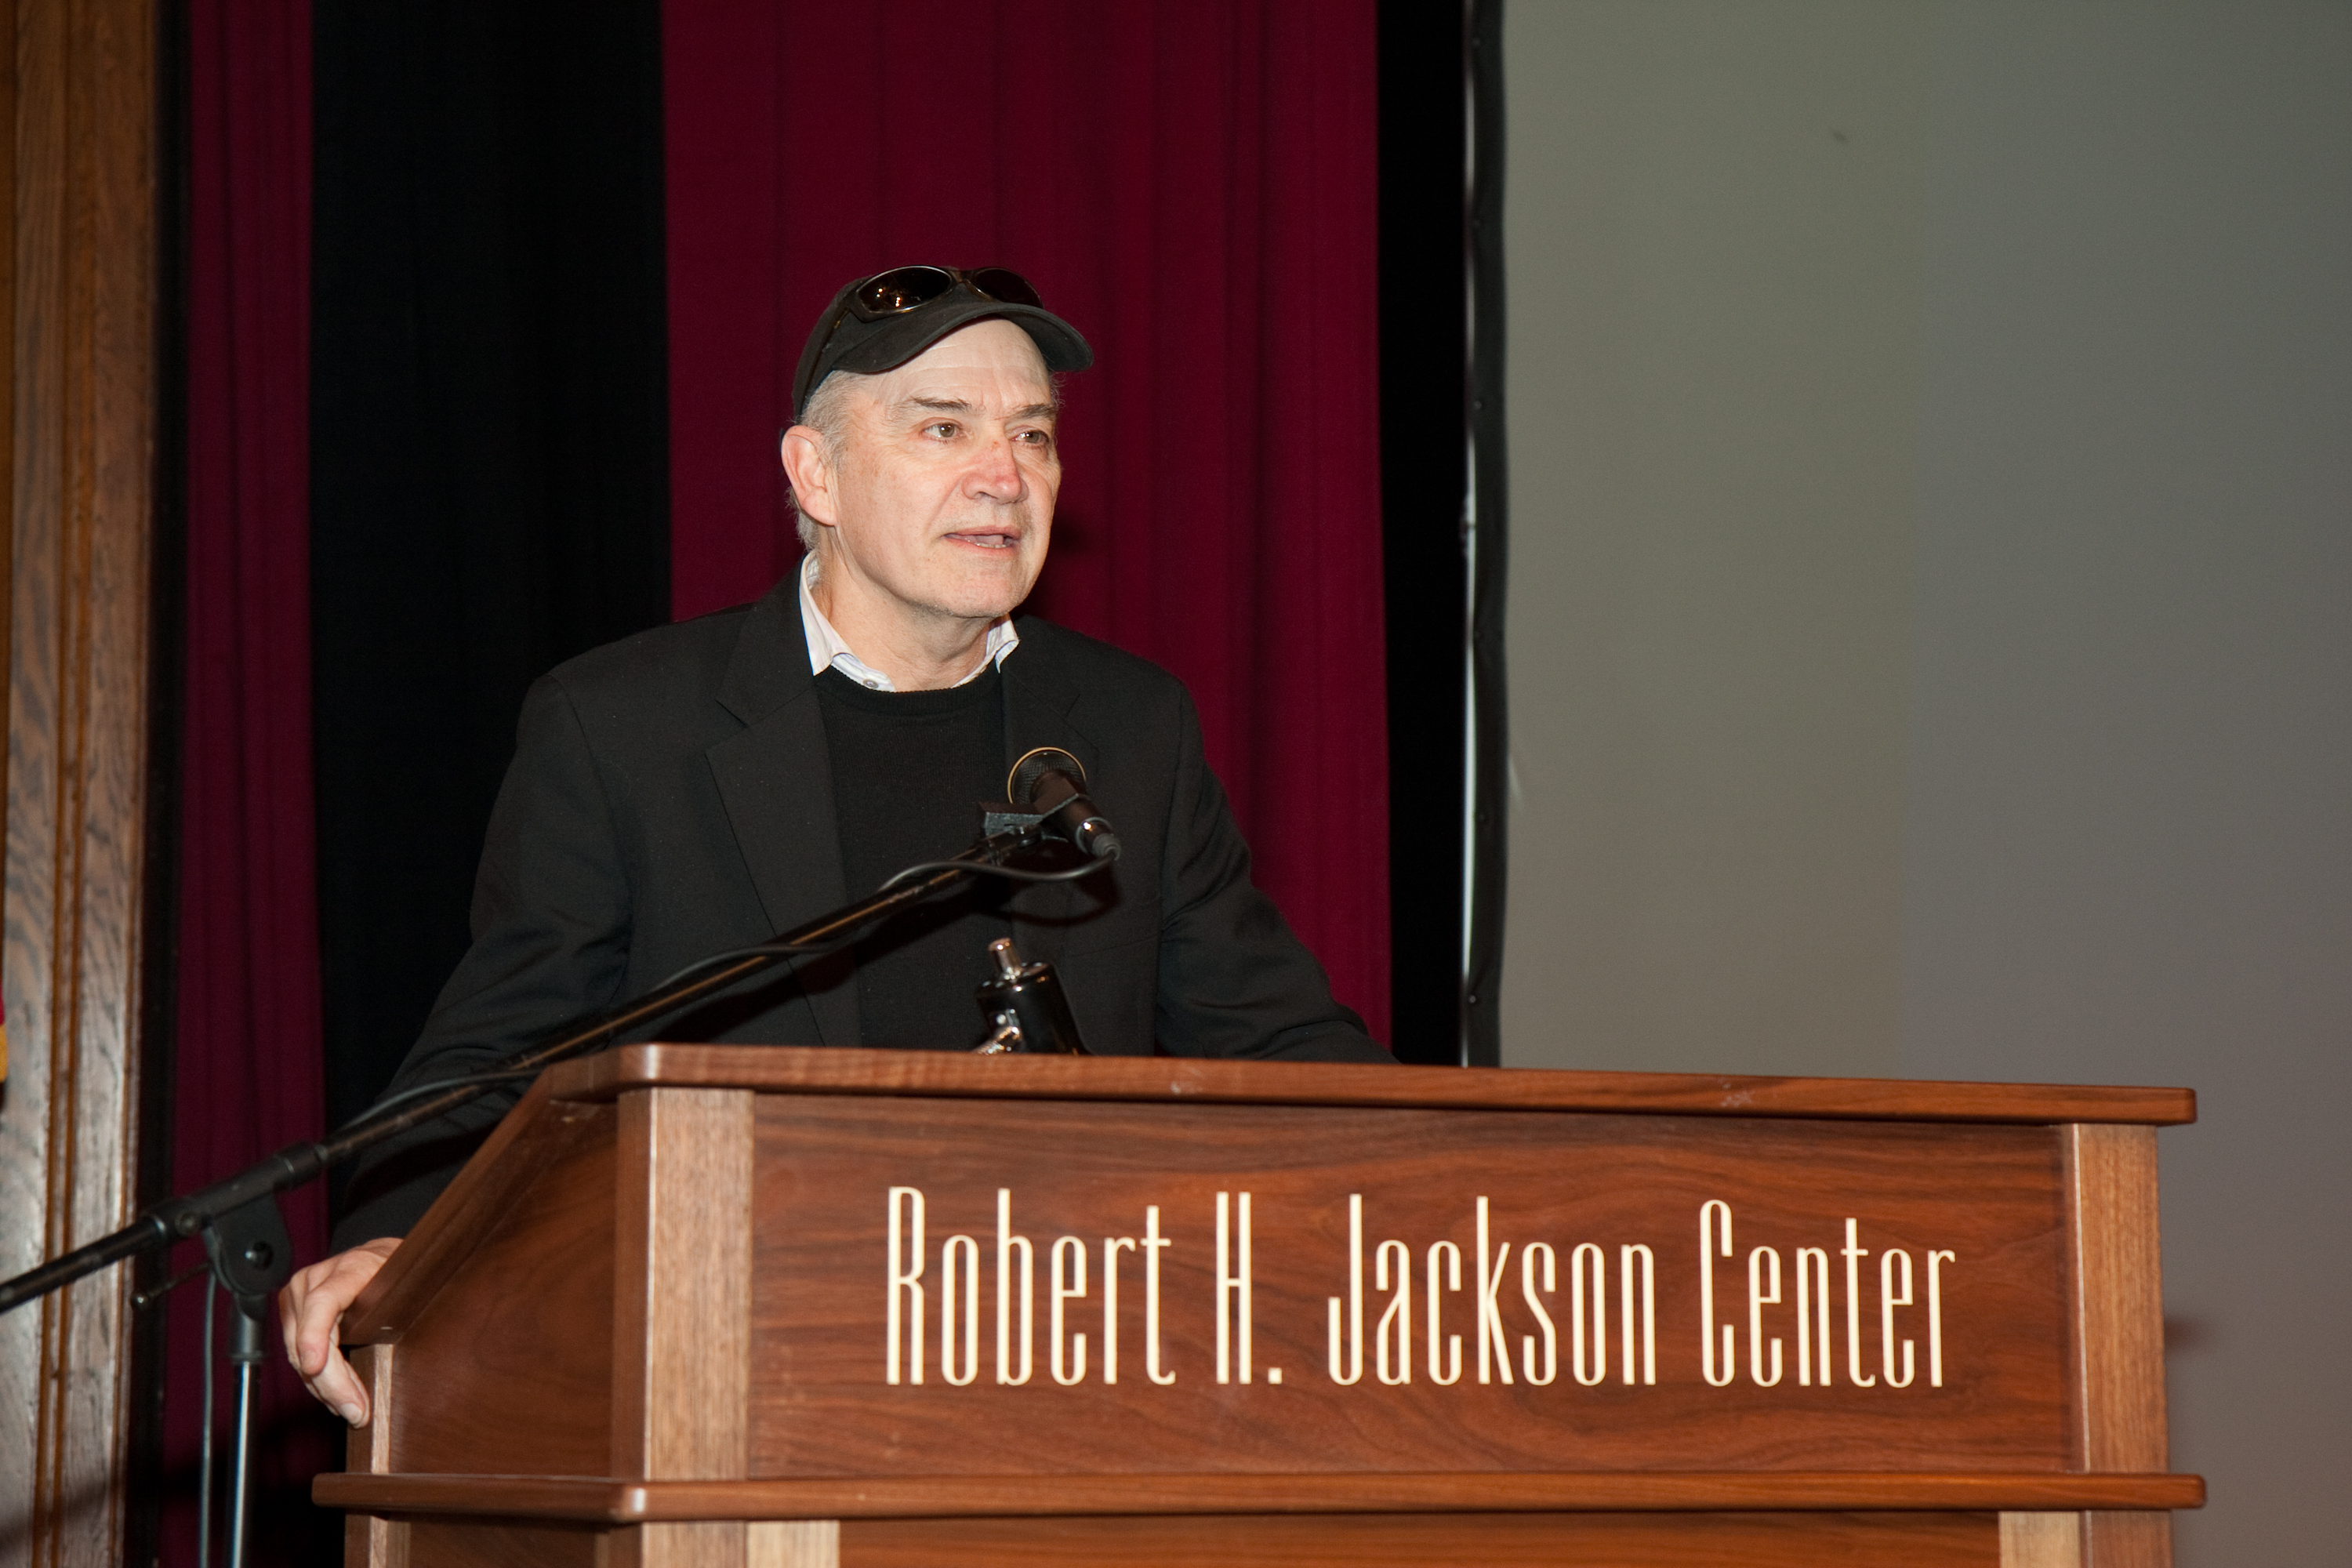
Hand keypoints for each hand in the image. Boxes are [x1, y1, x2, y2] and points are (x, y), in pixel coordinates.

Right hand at [278, 1237, 400, 1424]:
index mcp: (350, 1267)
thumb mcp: (411, 1280)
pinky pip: (297, 1354)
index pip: (323, 1301)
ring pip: (300, 1354)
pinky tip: (337, 1396)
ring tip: (353, 1410)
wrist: (376, 1256)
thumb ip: (412, 1304)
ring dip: (325, 1388)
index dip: (315, 1335)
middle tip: (357, 1412)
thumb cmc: (397, 1272)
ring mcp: (299, 1295)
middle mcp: (317, 1278)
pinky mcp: (292, 1311)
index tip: (314, 1366)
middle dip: (332, 1382)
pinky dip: (317, 1379)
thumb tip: (432, 1343)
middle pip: (309, 1338)